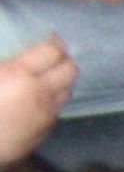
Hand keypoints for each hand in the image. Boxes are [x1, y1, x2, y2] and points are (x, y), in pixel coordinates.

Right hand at [0, 37, 74, 167]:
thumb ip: (6, 65)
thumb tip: (16, 61)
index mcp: (19, 74)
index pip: (53, 51)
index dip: (55, 42)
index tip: (52, 38)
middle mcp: (40, 93)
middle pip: (70, 71)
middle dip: (65, 60)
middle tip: (54, 56)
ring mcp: (45, 115)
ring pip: (66, 92)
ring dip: (60, 82)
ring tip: (47, 78)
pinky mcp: (43, 132)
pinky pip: (55, 111)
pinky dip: (50, 101)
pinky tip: (35, 101)